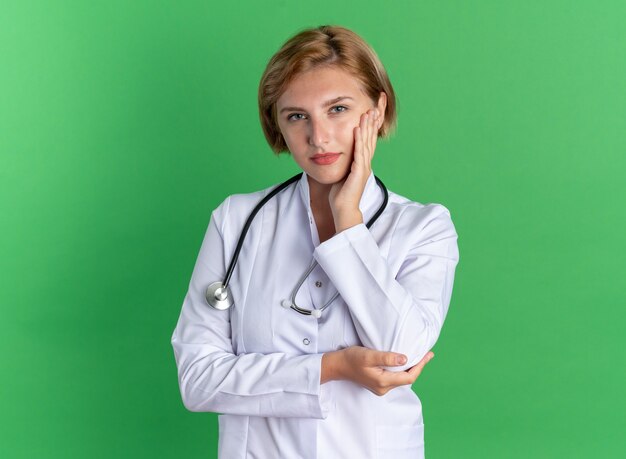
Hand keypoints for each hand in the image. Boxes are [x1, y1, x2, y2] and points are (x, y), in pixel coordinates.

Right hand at [321, 346, 434, 395]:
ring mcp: (381, 387)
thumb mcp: (369, 355)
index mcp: (383, 382)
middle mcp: (384, 388)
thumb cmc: (351, 359)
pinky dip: (402, 370)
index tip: (428, 355)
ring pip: (401, 379)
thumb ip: (387, 358)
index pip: (409, 377)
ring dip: (411, 368)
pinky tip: (405, 362)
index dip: (421, 366)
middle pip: (407, 379)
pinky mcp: (378, 383)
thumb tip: (405, 359)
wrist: (338, 365)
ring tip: (419, 357)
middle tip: (427, 354)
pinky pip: (395, 378)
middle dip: (418, 367)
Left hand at [328, 108, 381, 232]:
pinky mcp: (358, 172)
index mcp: (362, 161)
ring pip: (367, 142)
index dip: (373, 123)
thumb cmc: (341, 194)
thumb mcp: (343, 173)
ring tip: (368, 111)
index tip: (374, 107)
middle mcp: (366, 162)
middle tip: (378, 103)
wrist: (344, 210)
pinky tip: (358, 129)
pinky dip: (359, 140)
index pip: (369, 138)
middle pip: (372, 136)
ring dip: (367, 126)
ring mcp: (363, 167)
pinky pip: (359, 153)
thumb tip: (340, 152)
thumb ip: (345, 161)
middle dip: (375, 119)